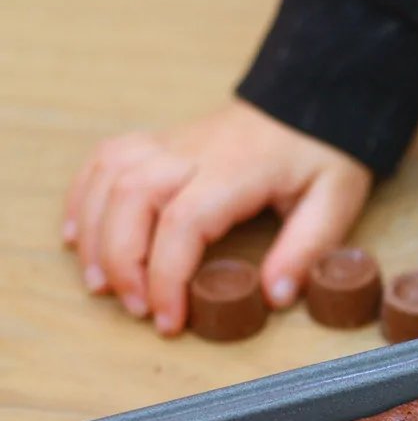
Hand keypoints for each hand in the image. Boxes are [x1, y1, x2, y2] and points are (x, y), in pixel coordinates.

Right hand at [63, 100, 372, 335]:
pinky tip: (79, 235)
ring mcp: (172, 142)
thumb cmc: (324, 154)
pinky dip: (84, 197)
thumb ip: (306, 248)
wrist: (311, 100)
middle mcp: (194, 152)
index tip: (170, 320)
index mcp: (237, 170)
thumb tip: (273, 296)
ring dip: (95, 235)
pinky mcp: (160, 141)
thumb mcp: (335, 201)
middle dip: (122, 262)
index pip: (183, 223)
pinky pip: (105, 159)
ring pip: (110, 178)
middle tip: (137, 310)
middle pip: (132, 199)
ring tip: (100, 284)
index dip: (167, 277)